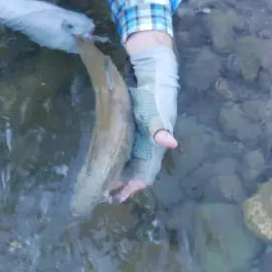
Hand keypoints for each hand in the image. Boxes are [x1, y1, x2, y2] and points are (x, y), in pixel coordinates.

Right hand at [0, 0, 93, 52]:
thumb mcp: (63, 15)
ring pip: (64, 41)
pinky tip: (64, 23)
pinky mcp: (40, 35)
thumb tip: (92, 27)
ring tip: (79, 24)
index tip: (98, 35)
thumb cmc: (42, 13)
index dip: (90, 42)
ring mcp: (46, 41)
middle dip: (82, 38)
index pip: (81, 47)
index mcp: (63, 42)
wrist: (17, 12)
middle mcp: (55, 45)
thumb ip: (79, 21)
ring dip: (73, 34)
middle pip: (73, 45)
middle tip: (89, 27)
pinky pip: (57, 36)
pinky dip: (64, 31)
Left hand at [111, 43, 178, 201]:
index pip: (145, 174)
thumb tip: (170, 142)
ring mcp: (141, 140)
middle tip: (104, 193)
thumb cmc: (155, 95)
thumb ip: (160, 127)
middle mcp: (149, 147)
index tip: (117, 196)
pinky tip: (107, 161)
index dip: (132, 186)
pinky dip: (117, 160)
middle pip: (137, 172)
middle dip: (123, 184)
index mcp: (155, 147)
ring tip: (102, 183)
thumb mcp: (156, 111)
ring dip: (119, 174)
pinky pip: (126, 152)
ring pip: (131, 163)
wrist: (153, 75)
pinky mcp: (134, 131)